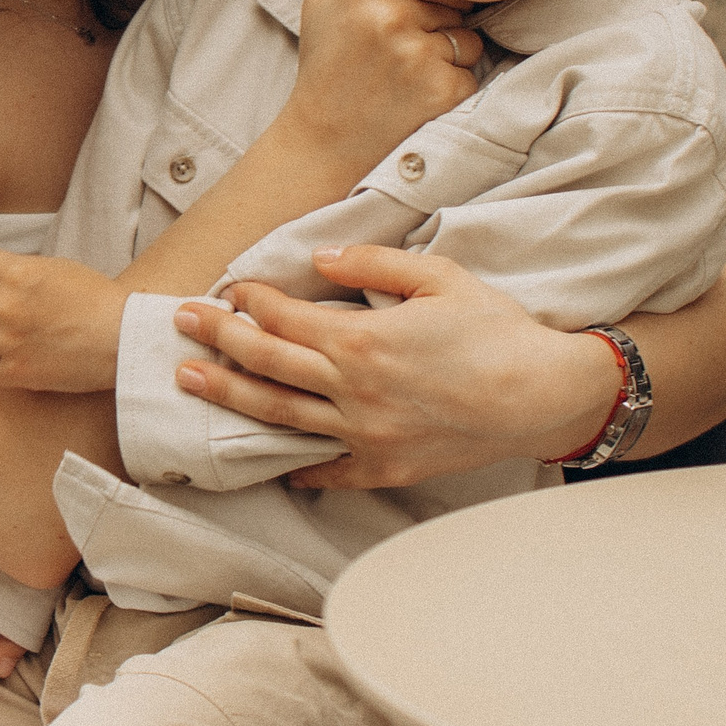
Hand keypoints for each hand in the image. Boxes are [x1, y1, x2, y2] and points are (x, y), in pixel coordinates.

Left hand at [0, 250, 129, 391]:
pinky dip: (5, 364)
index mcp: (20, 274)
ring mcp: (9, 342)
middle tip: (0, 308)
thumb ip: (21, 271)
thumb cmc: (99, 300)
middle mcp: (8, 307)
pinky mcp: (17, 373)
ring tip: (15, 334)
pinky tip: (27, 358)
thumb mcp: (58, 269)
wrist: (126, 340)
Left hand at [171, 246, 621, 488]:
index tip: (230, 289)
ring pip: (279, 416)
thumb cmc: (497, 332)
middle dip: (218, 339)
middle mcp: (354, 390)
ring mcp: (365, 434)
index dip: (249, 300)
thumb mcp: (439, 277)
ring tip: (190, 380)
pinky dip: (295, 464)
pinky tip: (270, 459)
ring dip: (229, 395)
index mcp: (363, 339)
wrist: (544, 397)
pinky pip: (326, 469)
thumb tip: (322, 256)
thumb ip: (373, 264)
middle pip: (266, 363)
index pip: (284, 317)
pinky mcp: (384, 467)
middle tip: (181, 323)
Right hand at [274, 0, 479, 182]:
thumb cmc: (325, 69)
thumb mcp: (320, 2)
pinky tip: (415, 101)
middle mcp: (393, 11)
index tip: (392, 29)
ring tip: (405, 79)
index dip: (421, 1)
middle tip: (396, 58)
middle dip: (437, 27)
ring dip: (448, 59)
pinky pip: (471, 74)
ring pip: (468, 38)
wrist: (322, 142)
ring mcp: (419, 51)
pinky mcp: (441, 87)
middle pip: (455, 3)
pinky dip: (451, 90)